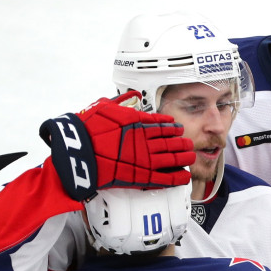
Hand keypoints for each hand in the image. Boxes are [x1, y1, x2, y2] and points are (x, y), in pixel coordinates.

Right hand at [39, 91, 195, 200]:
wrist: (79, 149)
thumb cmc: (89, 128)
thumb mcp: (105, 107)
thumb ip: (121, 100)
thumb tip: (131, 93)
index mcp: (138, 124)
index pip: (161, 125)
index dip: (171, 127)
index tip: (178, 128)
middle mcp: (145, 141)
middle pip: (171, 142)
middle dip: (181, 143)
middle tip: (189, 143)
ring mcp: (146, 159)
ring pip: (172, 158)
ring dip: (184, 157)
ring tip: (191, 156)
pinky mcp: (143, 176)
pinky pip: (166, 177)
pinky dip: (178, 177)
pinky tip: (186, 176)